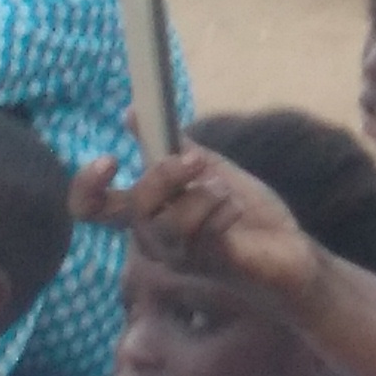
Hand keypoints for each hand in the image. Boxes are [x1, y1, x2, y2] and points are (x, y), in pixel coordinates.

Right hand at [65, 144, 326, 311]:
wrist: (288, 250)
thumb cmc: (245, 214)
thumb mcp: (206, 169)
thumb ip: (170, 145)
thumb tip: (132, 110)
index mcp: (147, 213)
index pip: (92, 208)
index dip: (87, 185)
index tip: (111, 159)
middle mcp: (154, 239)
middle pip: (134, 207)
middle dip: (164, 174)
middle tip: (198, 160)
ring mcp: (179, 256)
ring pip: (164, 222)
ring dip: (200, 193)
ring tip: (224, 191)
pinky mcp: (208, 264)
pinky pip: (199, 234)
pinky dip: (220, 209)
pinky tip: (235, 209)